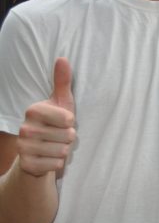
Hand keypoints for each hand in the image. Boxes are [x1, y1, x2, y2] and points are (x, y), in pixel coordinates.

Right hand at [18, 58, 75, 176]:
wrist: (39, 150)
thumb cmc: (56, 123)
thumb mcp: (62, 102)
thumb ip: (63, 81)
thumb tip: (62, 58)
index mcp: (33, 110)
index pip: (68, 119)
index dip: (71, 123)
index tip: (63, 122)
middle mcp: (24, 128)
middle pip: (68, 136)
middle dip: (69, 138)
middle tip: (59, 136)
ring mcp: (23, 147)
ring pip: (63, 151)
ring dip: (64, 151)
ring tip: (55, 146)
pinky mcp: (26, 164)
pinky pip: (56, 165)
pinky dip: (58, 163)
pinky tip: (49, 158)